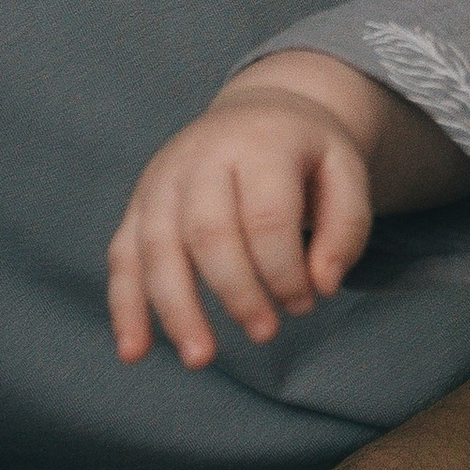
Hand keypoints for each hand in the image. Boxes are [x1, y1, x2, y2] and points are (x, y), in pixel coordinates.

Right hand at [110, 74, 387, 366]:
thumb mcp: (346, 171)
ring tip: (200, 358)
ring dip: (175, 310)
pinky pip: (122, 256)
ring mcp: (162, 180)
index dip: (284, 270)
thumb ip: (347, 226)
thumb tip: (321, 285)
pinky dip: (125, 307)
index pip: (266, 217)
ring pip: (156, 249)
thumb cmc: (306, 153)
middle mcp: (200, 157)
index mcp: (258, 143)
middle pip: (207, 233)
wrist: (259, 111)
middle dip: (236, 293)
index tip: (305, 303)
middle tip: (266, 332)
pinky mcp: (138, 204)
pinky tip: (133, 352)